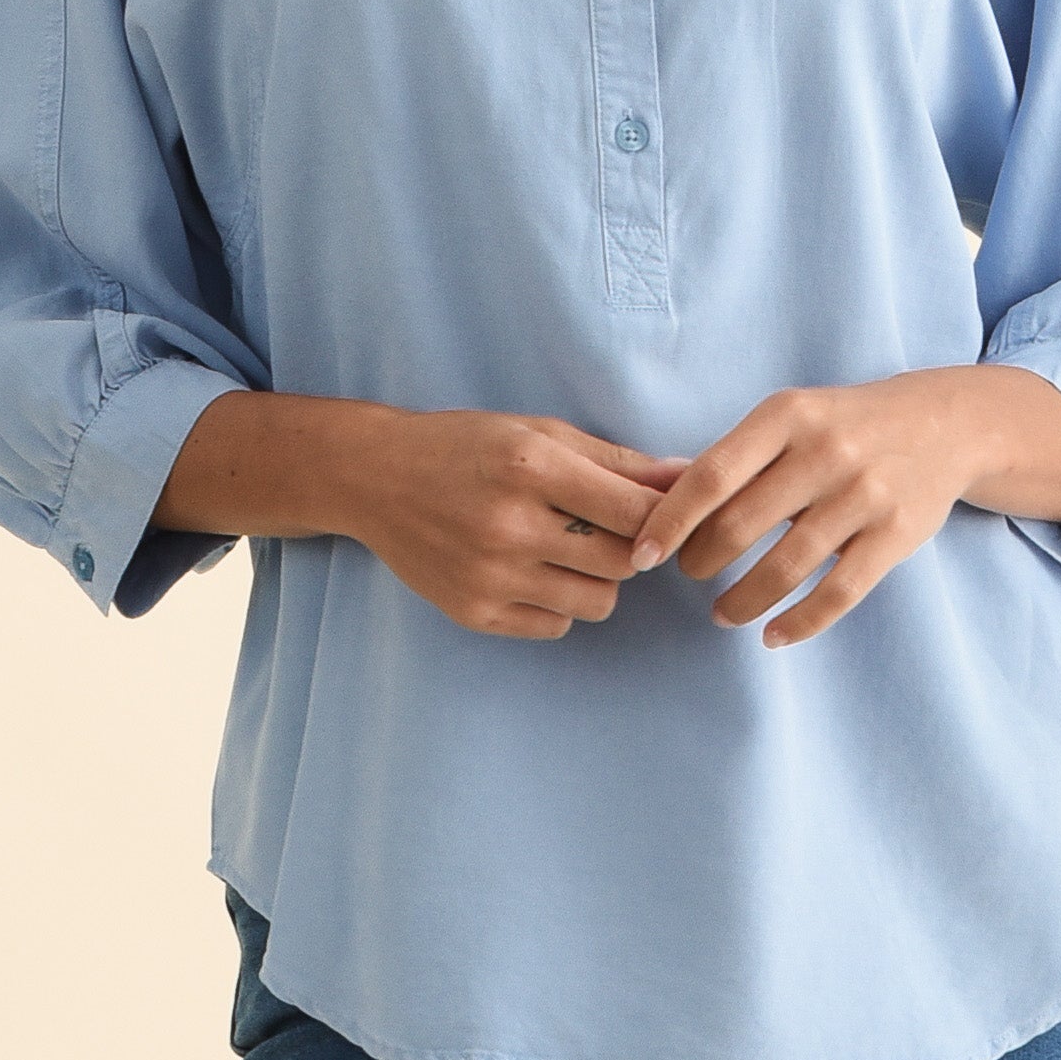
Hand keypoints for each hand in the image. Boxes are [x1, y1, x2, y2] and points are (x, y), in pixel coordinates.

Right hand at [153, 392, 686, 637]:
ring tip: (570, 551)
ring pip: (597, 603)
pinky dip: (558, 604)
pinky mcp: (474, 612)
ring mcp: (489, 576)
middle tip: (610, 532)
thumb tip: (687, 477)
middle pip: (622, 563)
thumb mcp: (537, 433)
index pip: (634, 511)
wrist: (374, 478)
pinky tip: (534, 572)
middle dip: (631, 550)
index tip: (661, 515)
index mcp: (530, 467)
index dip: (662, 518)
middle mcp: (509, 525)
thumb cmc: (465, 447)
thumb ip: (615, 461)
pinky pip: (555, 626)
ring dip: (598, 580)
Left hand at [630, 366, 1060, 649]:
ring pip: (786, 567)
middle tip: (689, 574)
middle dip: (701, 561)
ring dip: (741, 600)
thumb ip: (734, 456)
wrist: (945, 423)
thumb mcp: (792, 416)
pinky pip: (837, 594)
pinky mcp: (896, 535)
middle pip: (741, 525)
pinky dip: (798, 624)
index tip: (642, 556)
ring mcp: (865, 494)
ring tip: (722, 612)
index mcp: (788, 415)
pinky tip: (772, 635)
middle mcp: (826, 451)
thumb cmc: (845, 424)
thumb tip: (655, 501)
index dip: (669, 522)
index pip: (711, 475)